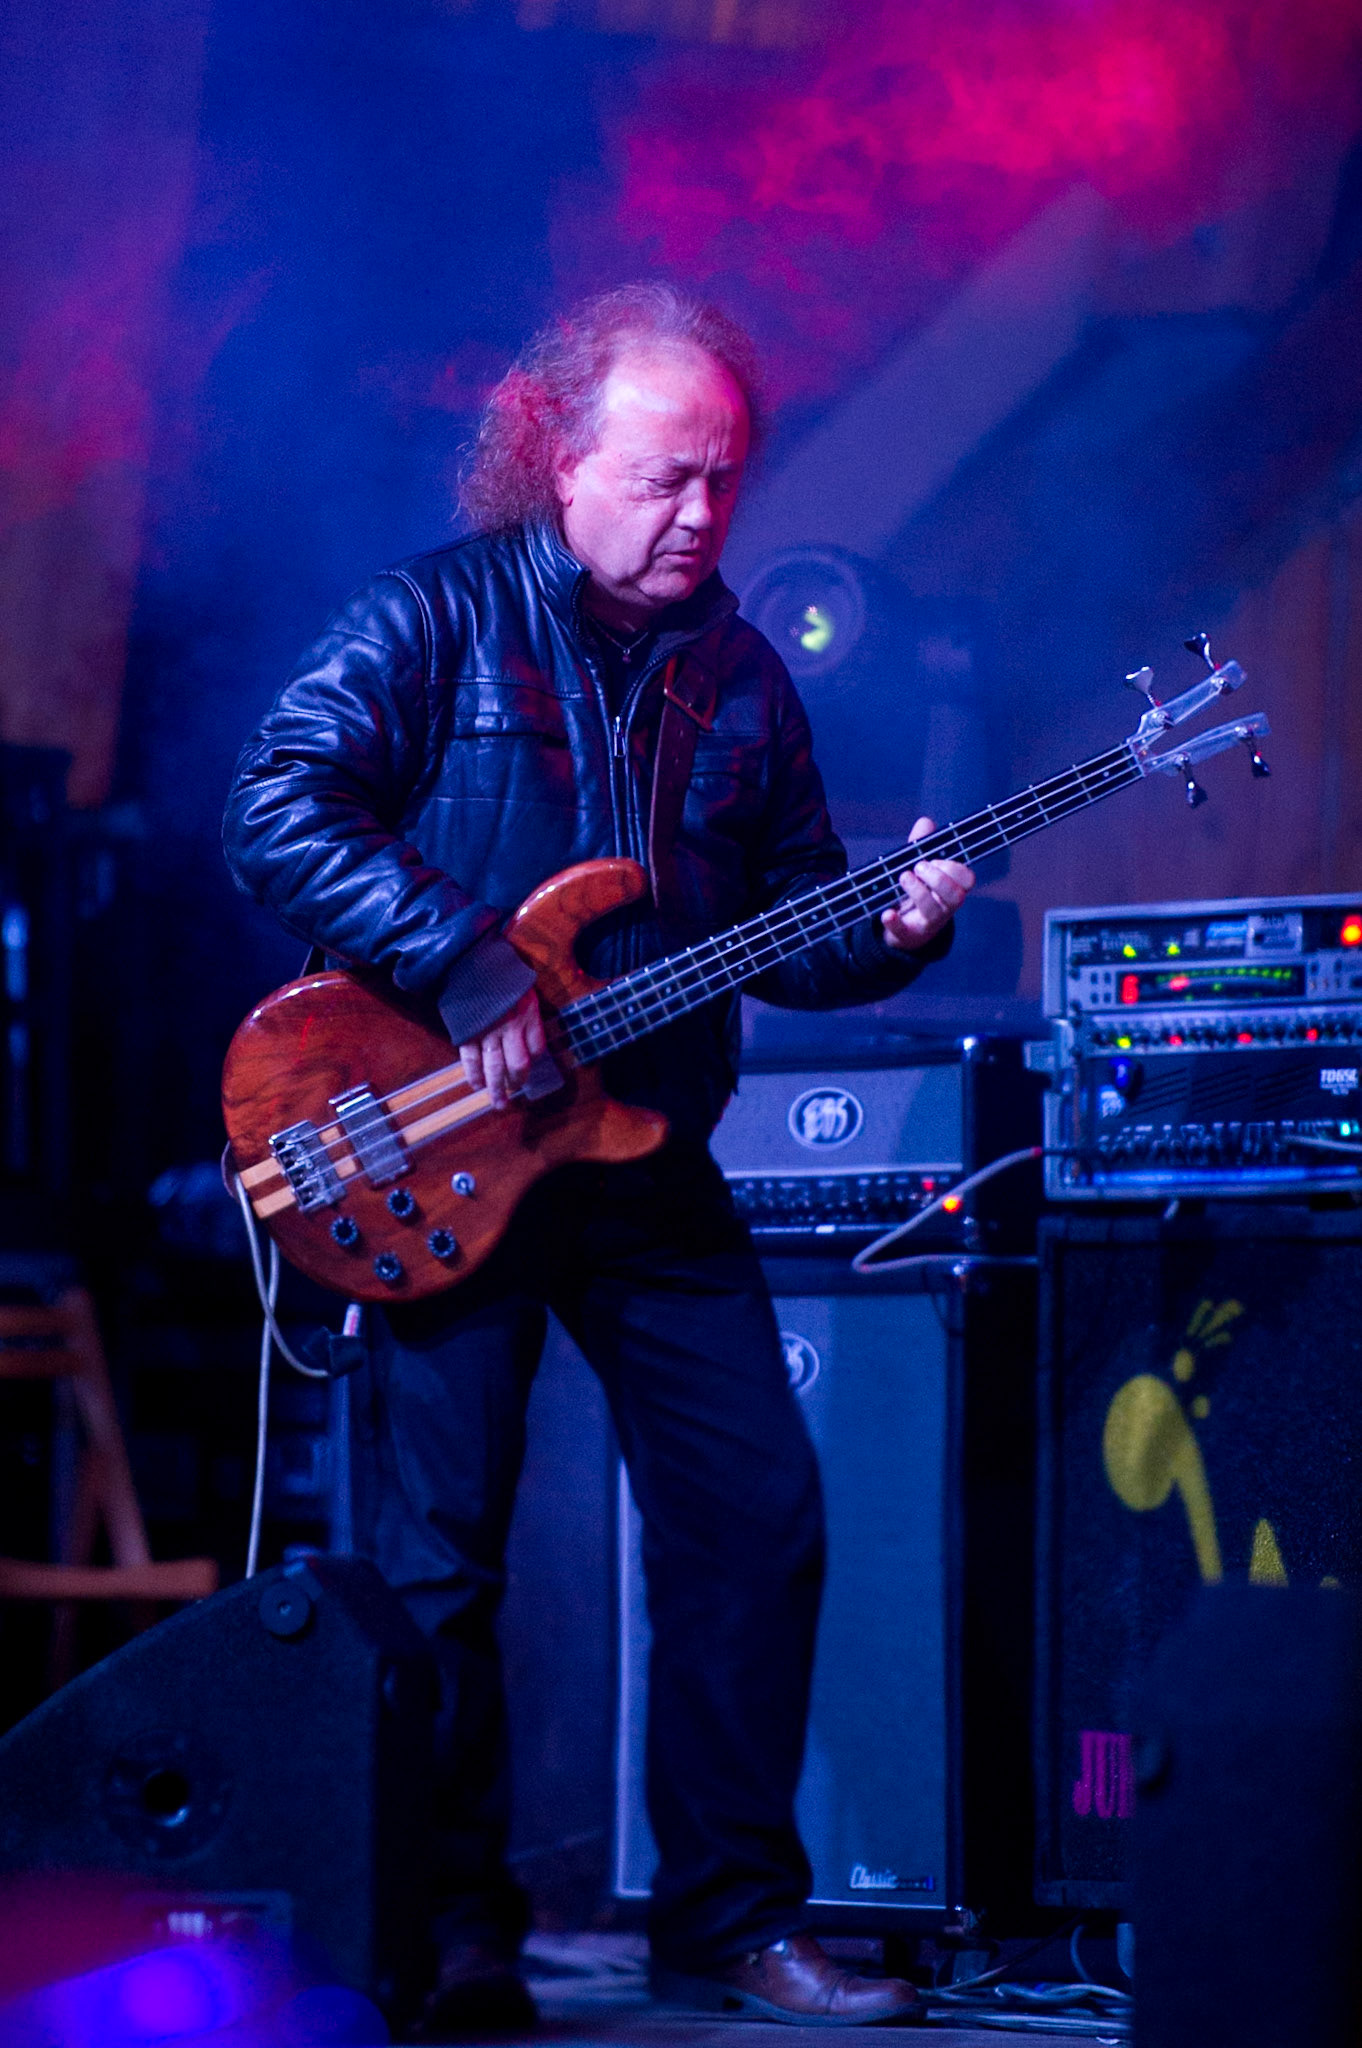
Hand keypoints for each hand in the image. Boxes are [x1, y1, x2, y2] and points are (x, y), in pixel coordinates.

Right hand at [459, 986, 545, 1110]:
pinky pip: (471, 1060)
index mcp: (528, 1013)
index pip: (537, 1048)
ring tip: (499, 1104)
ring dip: (497, 1089)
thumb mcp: (523, 988)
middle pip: (518, 1064)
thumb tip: (531, 1038)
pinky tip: (477, 1086)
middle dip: (517, 1082)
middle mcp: (510, 1027)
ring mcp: (488, 1032)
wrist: (470, 960)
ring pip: (495, 1068)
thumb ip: (527, 1010)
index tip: (529, 1065)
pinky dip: (474, 1075)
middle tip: (514, 1092)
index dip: (534, 1060)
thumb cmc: (500, 974)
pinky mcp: (467, 1033)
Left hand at [880, 816, 973, 952]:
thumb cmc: (917, 892)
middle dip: (938, 878)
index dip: (955, 869)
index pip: (967, 879)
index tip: (936, 860)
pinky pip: (904, 932)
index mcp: (951, 888)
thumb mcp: (918, 868)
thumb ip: (921, 846)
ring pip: (933, 911)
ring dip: (918, 892)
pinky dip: (895, 923)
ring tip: (903, 876)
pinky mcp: (908, 935)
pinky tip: (887, 913)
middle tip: (918, 867)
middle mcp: (945, 907)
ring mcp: (928, 923)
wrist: (904, 930)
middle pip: (955, 896)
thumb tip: (926, 822)